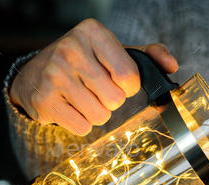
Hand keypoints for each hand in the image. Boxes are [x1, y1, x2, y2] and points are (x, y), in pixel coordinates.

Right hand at [10, 18, 177, 135]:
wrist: (37, 73)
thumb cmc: (85, 63)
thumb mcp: (116, 52)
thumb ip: (149, 56)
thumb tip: (171, 65)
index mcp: (93, 32)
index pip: (129, 76)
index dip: (130, 87)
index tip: (119, 82)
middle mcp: (71, 49)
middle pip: (115, 99)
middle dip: (112, 101)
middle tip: (96, 89)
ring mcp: (54, 74)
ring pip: (100, 116)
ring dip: (97, 113)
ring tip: (83, 97)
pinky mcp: (44, 99)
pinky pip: (82, 127)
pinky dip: (81, 124)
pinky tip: (70, 106)